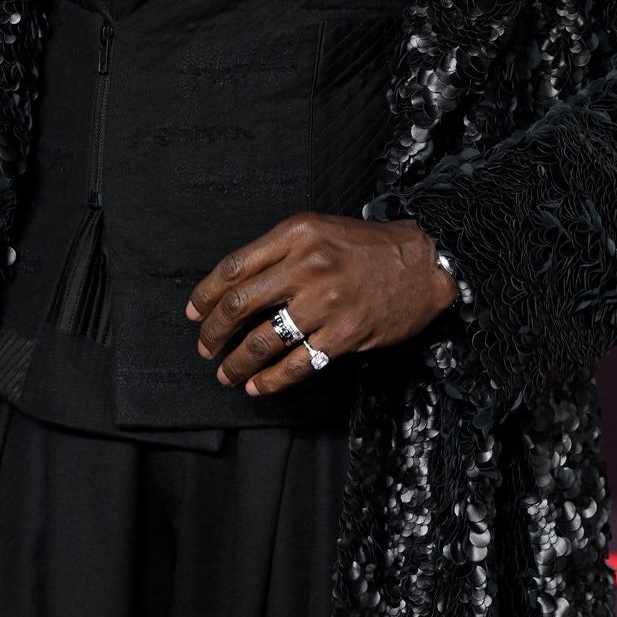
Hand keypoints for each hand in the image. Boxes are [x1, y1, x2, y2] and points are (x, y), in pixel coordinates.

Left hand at [185, 213, 459, 397]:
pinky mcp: (344, 334)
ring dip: (237, 362)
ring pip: (263, 340)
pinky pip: (297, 363)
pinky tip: (257, 386)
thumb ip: (279, 252)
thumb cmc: (367, 247)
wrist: (423, 262)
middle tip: (204, 346)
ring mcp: (326, 302)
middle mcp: (308, 265)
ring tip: (225, 374)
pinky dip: (270, 380)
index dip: (205, 294)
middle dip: (214, 331)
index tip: (193, 312)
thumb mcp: (318, 230)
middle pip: (240, 304)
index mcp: (296, 234)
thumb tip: (234, 287)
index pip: (234, 267)